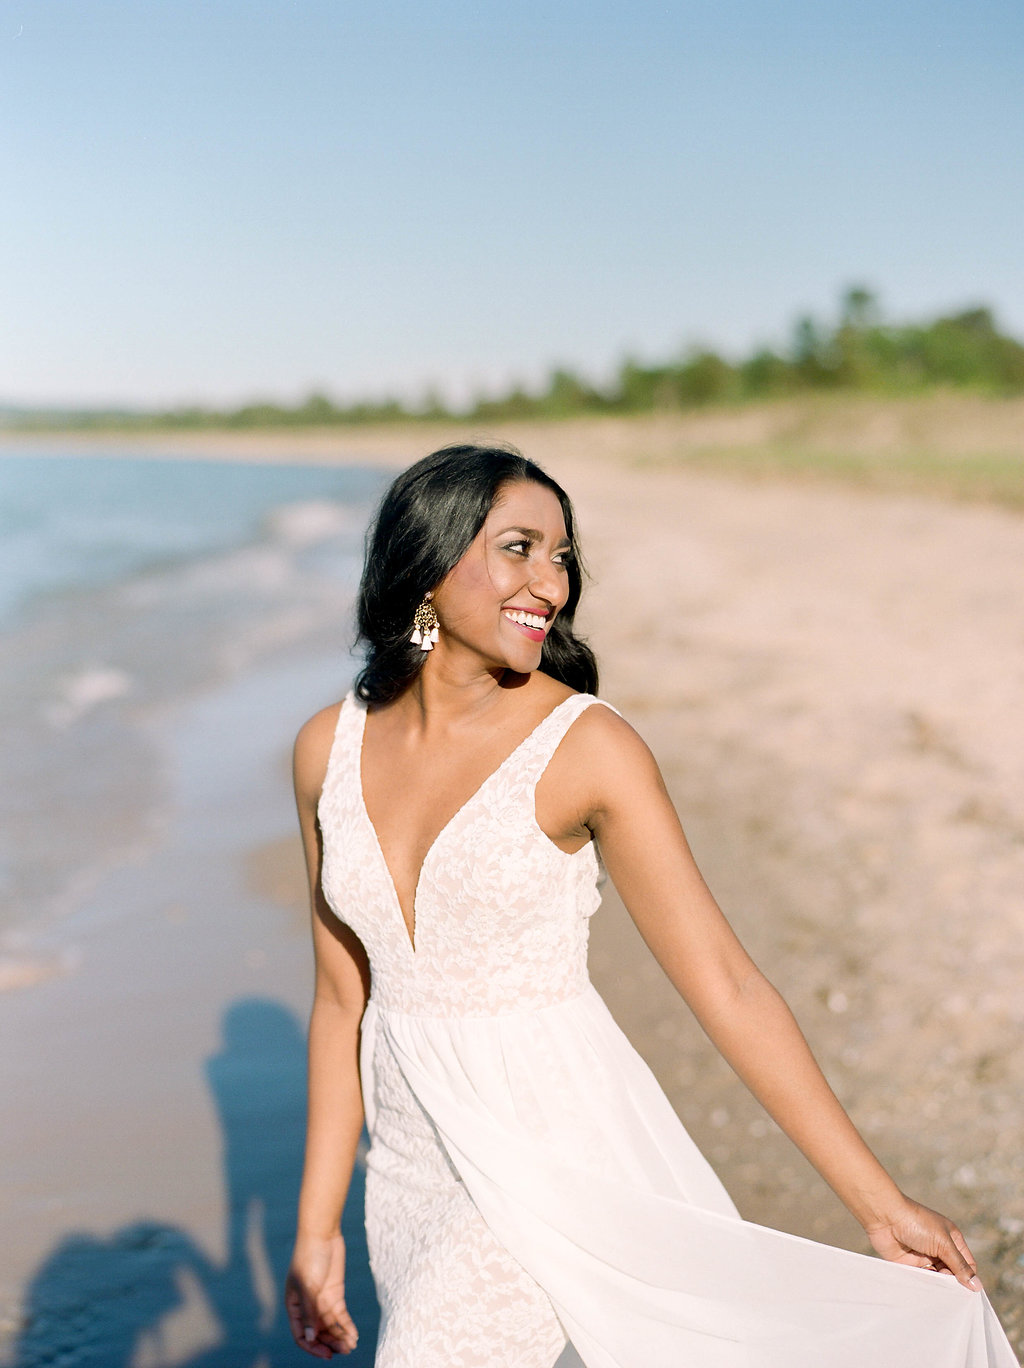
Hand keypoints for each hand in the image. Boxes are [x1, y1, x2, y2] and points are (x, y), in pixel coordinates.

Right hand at [285, 1231, 358, 1356]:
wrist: (322, 1234)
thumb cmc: (309, 1257)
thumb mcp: (308, 1285)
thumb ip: (310, 1312)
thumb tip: (310, 1337)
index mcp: (295, 1306)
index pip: (301, 1334)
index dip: (313, 1346)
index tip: (327, 1354)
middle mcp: (308, 1307)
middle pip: (318, 1332)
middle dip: (330, 1343)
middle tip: (344, 1351)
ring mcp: (322, 1300)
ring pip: (331, 1326)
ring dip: (340, 1337)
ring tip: (351, 1345)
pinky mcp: (335, 1293)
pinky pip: (340, 1315)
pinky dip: (347, 1325)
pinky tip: (354, 1334)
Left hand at [864, 1195, 981, 1290]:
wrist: (884, 1217)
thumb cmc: (916, 1223)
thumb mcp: (943, 1243)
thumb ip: (959, 1265)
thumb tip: (977, 1286)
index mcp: (951, 1239)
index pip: (967, 1264)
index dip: (969, 1278)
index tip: (967, 1292)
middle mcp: (940, 1249)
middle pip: (953, 1274)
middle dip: (953, 1284)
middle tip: (951, 1295)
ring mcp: (924, 1257)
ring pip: (938, 1279)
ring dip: (939, 1287)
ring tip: (938, 1294)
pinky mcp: (909, 1265)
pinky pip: (922, 1280)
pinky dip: (925, 1287)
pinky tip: (926, 1293)